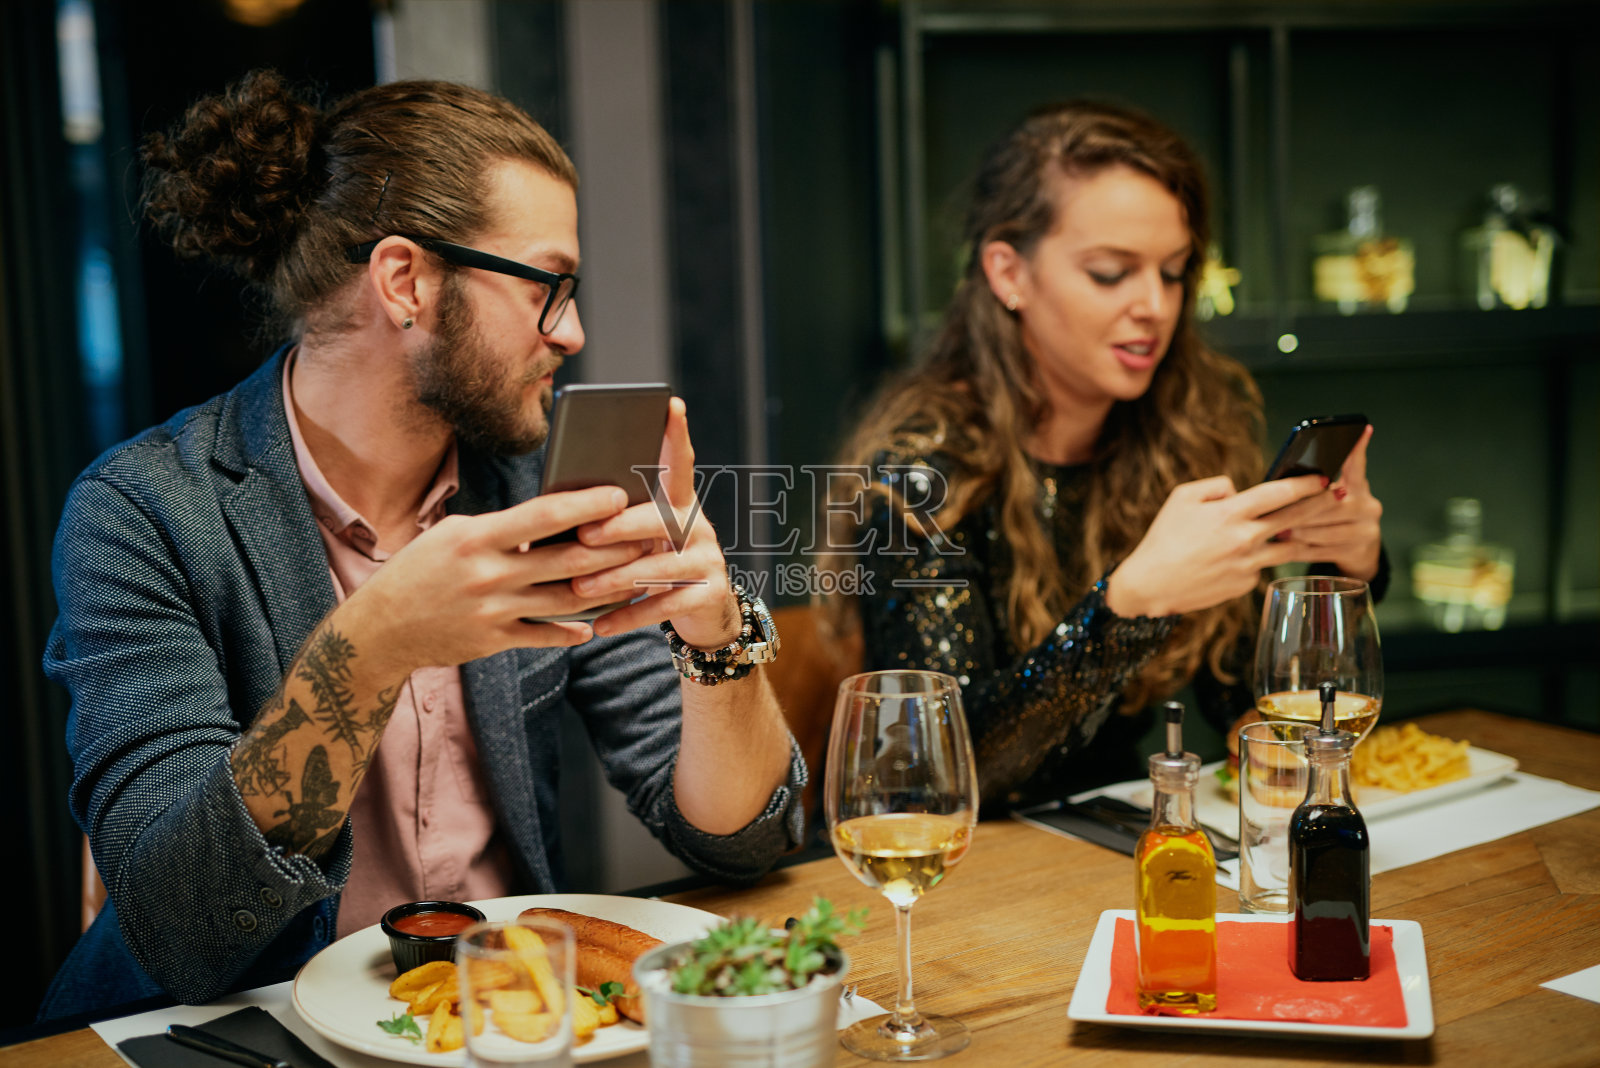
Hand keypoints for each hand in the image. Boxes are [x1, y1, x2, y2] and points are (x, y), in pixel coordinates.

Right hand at [340, 485, 651, 676]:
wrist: (378, 630)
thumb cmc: (418, 571)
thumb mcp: (454, 536)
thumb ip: (501, 530)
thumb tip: (554, 518)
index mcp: (477, 537)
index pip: (542, 515)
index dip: (586, 505)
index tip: (619, 495)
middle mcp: (489, 574)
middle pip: (567, 559)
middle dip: (613, 548)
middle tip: (647, 538)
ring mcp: (493, 611)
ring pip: (566, 600)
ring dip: (607, 589)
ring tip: (636, 578)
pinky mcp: (493, 641)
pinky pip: (544, 636)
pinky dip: (571, 632)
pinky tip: (594, 627)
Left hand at [569, 398, 739, 647]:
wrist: (705, 613)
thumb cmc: (655, 563)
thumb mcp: (642, 538)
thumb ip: (617, 520)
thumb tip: (558, 508)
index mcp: (680, 503)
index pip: (680, 463)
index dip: (677, 435)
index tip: (672, 404)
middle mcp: (699, 526)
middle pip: (663, 519)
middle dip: (622, 527)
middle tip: (586, 535)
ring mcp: (708, 560)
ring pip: (661, 566)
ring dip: (617, 577)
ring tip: (582, 587)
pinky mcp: (709, 594)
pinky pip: (666, 605)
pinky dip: (630, 616)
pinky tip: (600, 625)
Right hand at [1107, 473, 1328, 617]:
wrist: (1150, 584)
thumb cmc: (1163, 537)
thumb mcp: (1181, 498)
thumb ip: (1217, 486)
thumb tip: (1240, 490)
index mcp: (1230, 513)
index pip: (1278, 493)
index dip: (1305, 483)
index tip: (1323, 476)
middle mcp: (1244, 539)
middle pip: (1295, 519)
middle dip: (1320, 504)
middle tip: (1338, 496)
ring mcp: (1248, 564)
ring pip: (1288, 548)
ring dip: (1302, 536)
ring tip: (1314, 528)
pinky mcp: (1245, 585)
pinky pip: (1261, 567)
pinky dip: (1258, 560)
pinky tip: (1244, 559)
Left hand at [1262, 426, 1383, 580]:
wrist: (1359, 554)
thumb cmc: (1334, 519)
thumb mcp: (1334, 500)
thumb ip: (1318, 490)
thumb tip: (1285, 483)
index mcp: (1359, 489)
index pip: (1357, 466)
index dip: (1358, 449)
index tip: (1363, 429)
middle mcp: (1368, 506)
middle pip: (1328, 504)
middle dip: (1299, 509)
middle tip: (1274, 510)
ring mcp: (1366, 530)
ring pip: (1322, 530)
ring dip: (1296, 531)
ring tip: (1274, 530)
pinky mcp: (1358, 552)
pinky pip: (1321, 550)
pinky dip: (1299, 549)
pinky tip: (1284, 548)